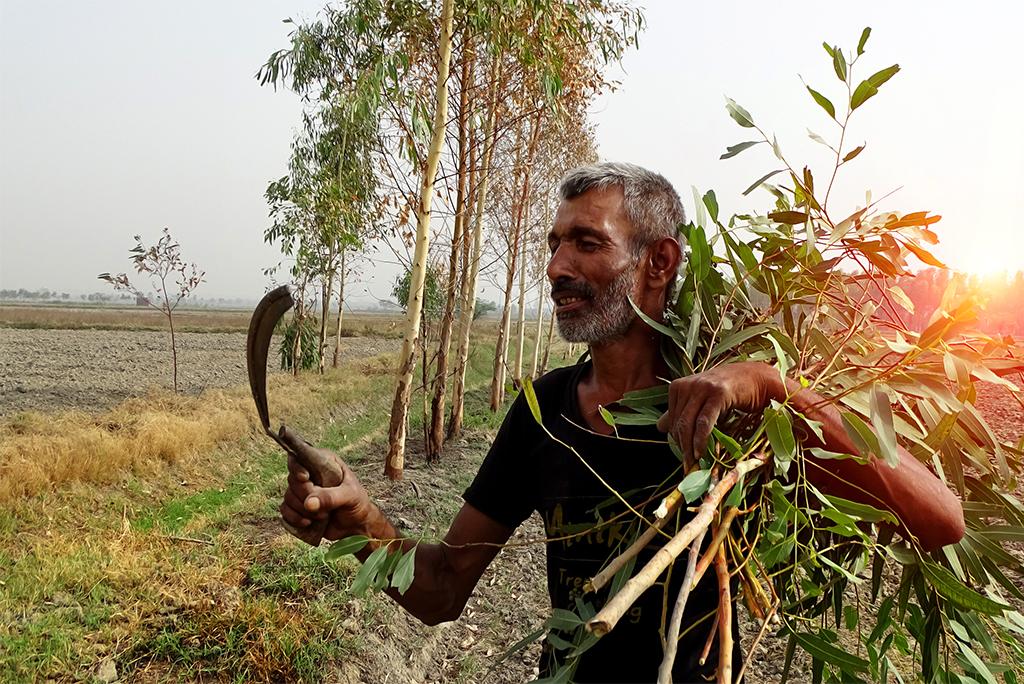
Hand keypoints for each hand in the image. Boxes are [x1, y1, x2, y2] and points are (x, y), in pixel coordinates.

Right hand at [278, 426, 374, 541]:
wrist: (356, 527)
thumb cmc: (357, 505)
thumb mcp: (350, 496)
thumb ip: (331, 497)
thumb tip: (308, 503)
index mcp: (324, 463)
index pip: (302, 455)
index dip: (298, 466)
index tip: (305, 477)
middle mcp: (311, 475)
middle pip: (292, 479)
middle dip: (306, 495)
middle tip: (323, 506)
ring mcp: (303, 491)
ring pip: (288, 496)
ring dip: (303, 510)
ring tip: (322, 516)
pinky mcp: (298, 508)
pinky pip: (285, 510)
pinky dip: (294, 518)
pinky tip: (308, 523)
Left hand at [655, 362, 778, 467]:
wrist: (755, 377)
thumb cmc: (728, 390)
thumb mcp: (700, 400)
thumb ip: (681, 412)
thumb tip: (660, 427)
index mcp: (679, 386)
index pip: (671, 418)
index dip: (675, 438)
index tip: (683, 454)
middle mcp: (688, 384)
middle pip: (679, 422)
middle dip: (682, 445)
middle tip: (688, 463)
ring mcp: (702, 387)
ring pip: (689, 423)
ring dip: (690, 446)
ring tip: (694, 460)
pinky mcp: (718, 393)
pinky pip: (704, 421)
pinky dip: (700, 439)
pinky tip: (701, 451)